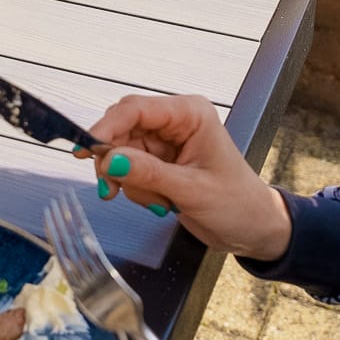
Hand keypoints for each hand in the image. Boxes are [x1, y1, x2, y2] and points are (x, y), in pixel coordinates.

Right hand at [86, 94, 290, 259]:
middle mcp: (175, 122)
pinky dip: (134, 189)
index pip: (136, 109)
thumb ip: (148, 174)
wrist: (253, 229)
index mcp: (190, 114)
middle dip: (114, 161)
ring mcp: (165, 142)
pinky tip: (160, 203)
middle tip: (110, 188)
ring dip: (129, 181)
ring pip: (120, 152)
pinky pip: (128, 169)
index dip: (107, 128)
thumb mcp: (192, 190)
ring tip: (159, 202)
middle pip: (121, 129)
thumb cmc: (238, 204)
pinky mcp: (158, 161)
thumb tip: (110, 160)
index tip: (86, 151)